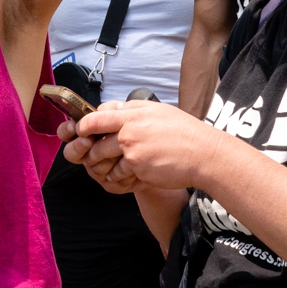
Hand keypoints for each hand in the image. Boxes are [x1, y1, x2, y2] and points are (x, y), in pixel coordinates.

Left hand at [62, 99, 225, 194]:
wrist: (203, 154)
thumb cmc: (184, 133)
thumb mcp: (158, 111)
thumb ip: (135, 110)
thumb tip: (115, 109)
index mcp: (134, 111)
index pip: (97, 115)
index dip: (84, 125)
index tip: (82, 132)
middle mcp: (130, 127)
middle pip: (93, 137)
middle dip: (87, 148)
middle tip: (90, 154)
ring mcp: (132, 147)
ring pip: (101, 156)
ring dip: (101, 164)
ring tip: (108, 169)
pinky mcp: (137, 166)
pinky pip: (117, 173)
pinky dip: (118, 178)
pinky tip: (126, 178)